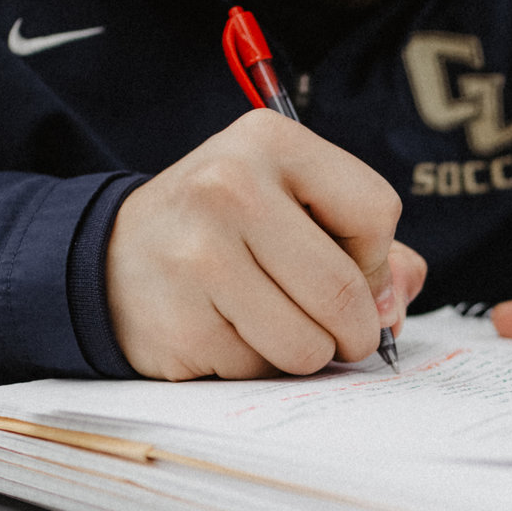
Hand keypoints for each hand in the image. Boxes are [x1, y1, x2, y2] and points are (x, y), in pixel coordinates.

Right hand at [106, 111, 426, 378]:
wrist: (112, 257)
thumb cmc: (223, 231)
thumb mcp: (288, 204)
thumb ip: (363, 246)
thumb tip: (399, 300)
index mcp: (269, 140)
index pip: (375, 211)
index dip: (375, 258)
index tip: (350, 268)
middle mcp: (229, 187)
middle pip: (343, 291)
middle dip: (355, 330)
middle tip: (340, 334)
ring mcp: (198, 256)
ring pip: (306, 346)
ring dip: (304, 354)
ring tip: (270, 323)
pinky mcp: (180, 322)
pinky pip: (257, 370)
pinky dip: (254, 364)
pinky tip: (224, 330)